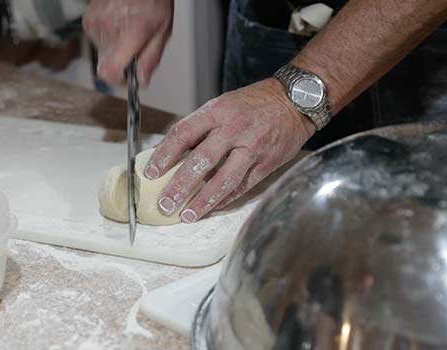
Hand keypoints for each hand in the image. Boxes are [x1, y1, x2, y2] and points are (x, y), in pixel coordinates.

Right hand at [82, 0, 172, 85]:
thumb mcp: (163, 30)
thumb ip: (151, 58)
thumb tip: (142, 80)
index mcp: (130, 33)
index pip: (110, 71)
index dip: (118, 80)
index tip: (127, 79)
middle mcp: (108, 29)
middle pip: (106, 65)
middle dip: (121, 63)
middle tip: (135, 49)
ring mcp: (95, 23)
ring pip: (102, 53)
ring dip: (115, 50)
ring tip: (128, 32)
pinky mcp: (88, 20)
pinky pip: (96, 41)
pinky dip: (108, 38)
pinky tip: (119, 25)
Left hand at [145, 78, 316, 222]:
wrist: (296, 99)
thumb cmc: (254, 103)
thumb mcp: (222, 105)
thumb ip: (200, 128)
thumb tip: (172, 153)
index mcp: (217, 111)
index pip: (183, 134)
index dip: (164, 156)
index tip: (150, 173)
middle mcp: (234, 129)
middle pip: (201, 161)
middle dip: (180, 185)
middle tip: (165, 204)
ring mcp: (252, 148)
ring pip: (224, 180)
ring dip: (203, 201)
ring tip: (187, 215)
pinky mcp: (266, 163)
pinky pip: (243, 187)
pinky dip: (225, 200)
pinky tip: (211, 209)